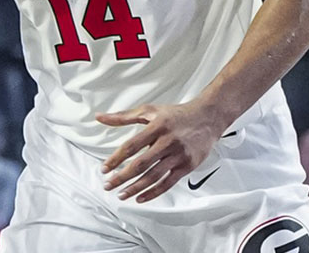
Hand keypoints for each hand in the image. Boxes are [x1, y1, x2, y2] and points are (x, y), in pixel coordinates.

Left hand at [97, 101, 222, 202]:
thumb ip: (123, 116)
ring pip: (153, 176)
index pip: (132, 146)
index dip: (116, 159)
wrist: (207, 118)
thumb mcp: (149, 110)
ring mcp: (178, 155)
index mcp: (157, 126)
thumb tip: (100, 117)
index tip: (105, 169)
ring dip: (135, 188)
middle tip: (108, 185)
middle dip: (122, 177)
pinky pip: (168, 183)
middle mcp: (168, 141)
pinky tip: (141, 197)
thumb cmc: (176, 115)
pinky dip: (153, 192)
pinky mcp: (187, 166)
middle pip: (141, 164)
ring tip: (122, 194)